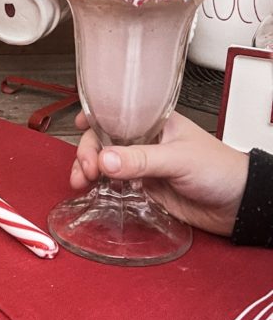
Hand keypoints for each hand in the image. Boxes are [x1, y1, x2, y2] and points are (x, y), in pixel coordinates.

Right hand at [70, 111, 248, 236]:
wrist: (239, 206)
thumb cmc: (221, 170)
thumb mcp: (178, 159)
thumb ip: (141, 160)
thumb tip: (105, 159)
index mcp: (155, 123)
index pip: (116, 114)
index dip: (95, 118)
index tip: (79, 126)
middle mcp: (146, 141)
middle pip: (104, 140)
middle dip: (88, 152)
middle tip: (87, 169)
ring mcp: (144, 165)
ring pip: (106, 163)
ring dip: (89, 171)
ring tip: (83, 183)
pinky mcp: (145, 188)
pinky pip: (115, 184)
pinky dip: (101, 187)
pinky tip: (96, 191)